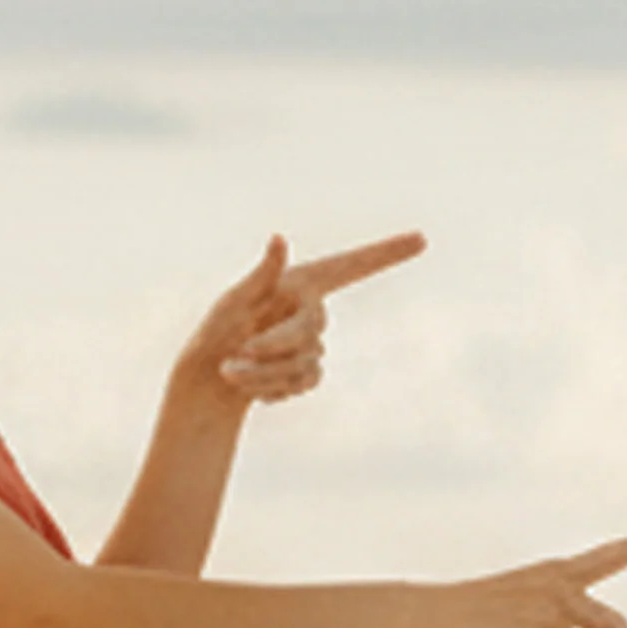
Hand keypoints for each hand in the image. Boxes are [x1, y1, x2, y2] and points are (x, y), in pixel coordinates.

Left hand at [182, 231, 428, 409]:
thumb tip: (280, 239)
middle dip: (273, 344)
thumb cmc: (214, 332)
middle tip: (239, 350)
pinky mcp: (308, 375)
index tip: (420, 239)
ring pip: (306, 364)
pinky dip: (272, 388)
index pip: (352, 266)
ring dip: (264, 372)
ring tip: (231, 371)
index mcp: (299, 284)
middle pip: (311, 330)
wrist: (206, 380)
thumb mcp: (234, 301)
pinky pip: (304, 384)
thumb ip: (262, 275)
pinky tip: (250, 387)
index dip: (387, 253)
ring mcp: (312, 345)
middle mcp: (311, 311)